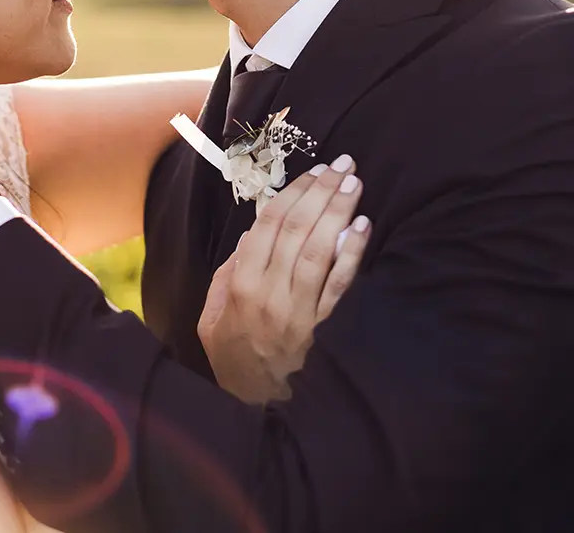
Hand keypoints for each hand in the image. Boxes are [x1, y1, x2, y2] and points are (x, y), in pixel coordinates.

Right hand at [198, 157, 371, 403]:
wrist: (253, 408)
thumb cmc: (233, 356)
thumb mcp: (211, 316)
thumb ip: (227, 274)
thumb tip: (252, 236)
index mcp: (239, 283)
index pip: (268, 225)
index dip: (294, 193)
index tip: (314, 171)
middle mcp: (267, 293)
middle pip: (297, 230)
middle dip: (321, 192)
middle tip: (343, 165)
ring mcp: (296, 312)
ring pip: (318, 250)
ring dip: (338, 213)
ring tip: (354, 184)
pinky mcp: (322, 330)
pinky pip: (339, 285)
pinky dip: (350, 254)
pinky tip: (361, 228)